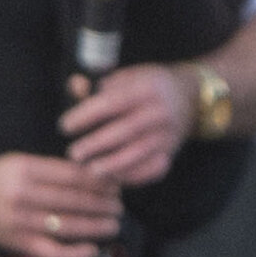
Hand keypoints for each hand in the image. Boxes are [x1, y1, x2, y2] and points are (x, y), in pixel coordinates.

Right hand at [0, 148, 125, 256]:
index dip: (98, 182)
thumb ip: (52, 169)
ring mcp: (20, 222)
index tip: (115, 185)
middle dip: (101, 204)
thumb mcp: (21, 161)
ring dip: (95, 226)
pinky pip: (50, 252)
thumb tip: (94, 178)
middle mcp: (22, 195)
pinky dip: (73, 254)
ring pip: (66, 225)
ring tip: (113, 224)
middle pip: (72, 200)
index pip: (71, 176)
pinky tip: (92, 250)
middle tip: (120, 206)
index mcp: (25, 169)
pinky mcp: (18, 243)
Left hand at [62, 63, 193, 189]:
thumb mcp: (127, 77)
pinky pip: (151, 170)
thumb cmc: (147, 87)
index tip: (64, 126)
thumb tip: (75, 86)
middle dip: (95, 145)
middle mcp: (160, 111)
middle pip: (124, 131)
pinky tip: (112, 179)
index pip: (111, 103)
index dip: (85, 116)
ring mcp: (168, 134)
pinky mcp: (171, 153)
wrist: (190, 98)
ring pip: (137, 154)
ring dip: (111, 165)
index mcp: (147, 88)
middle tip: (73, 154)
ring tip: (90, 170)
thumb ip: (98, 85)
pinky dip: (130, 177)